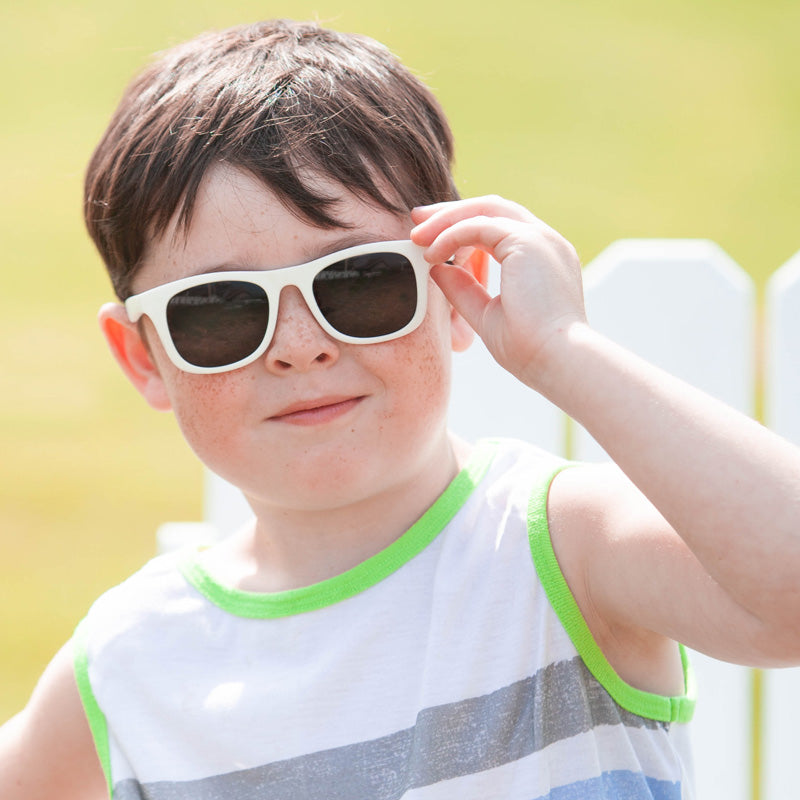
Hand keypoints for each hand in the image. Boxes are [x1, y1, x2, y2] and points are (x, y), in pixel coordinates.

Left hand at [410, 196, 586, 389]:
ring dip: (447, 219)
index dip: (463, 225)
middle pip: (492, 208)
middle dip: (451, 212)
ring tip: (416, 236)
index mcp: (543, 258)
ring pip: (485, 210)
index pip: (500, 226)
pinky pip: (478, 226)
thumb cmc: (531, 350)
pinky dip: (451, 235)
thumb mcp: (488, 315)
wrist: (559, 362)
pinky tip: (431, 254)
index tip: (432, 238)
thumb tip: (437, 270)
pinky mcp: (528, 242)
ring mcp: (540, 238)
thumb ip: (465, 290)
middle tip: (417, 222)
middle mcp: (546, 242)